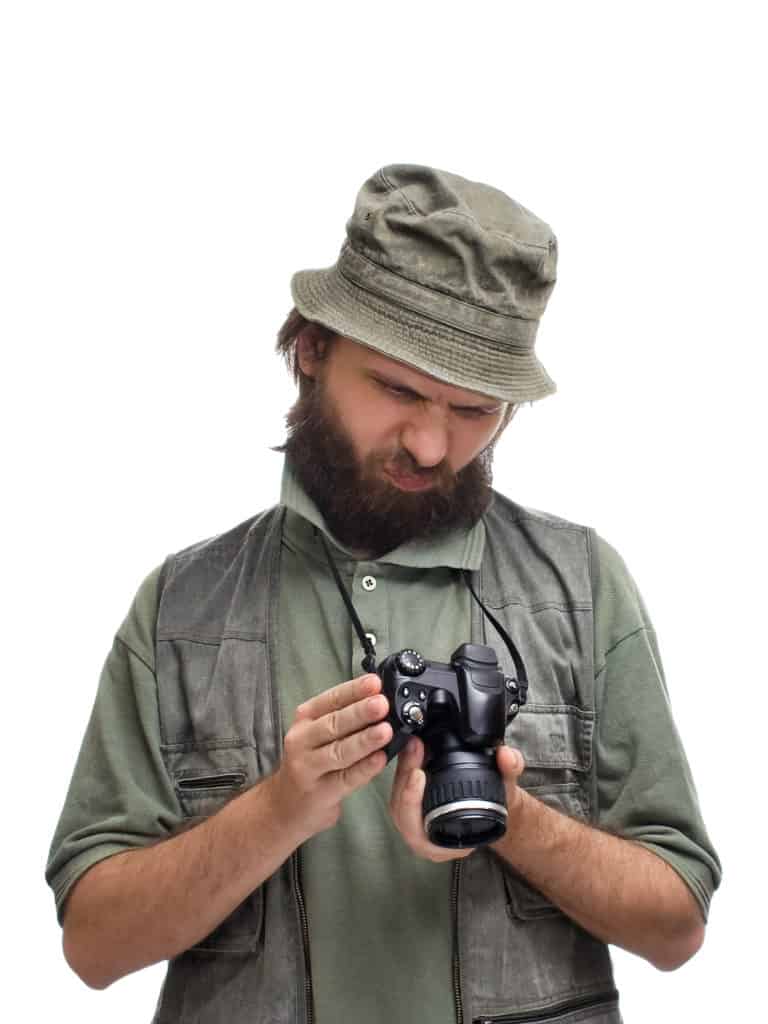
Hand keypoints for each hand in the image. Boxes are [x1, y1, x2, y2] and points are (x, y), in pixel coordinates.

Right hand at [265, 673, 391, 841]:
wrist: (284, 805)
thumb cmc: (309, 762)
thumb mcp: (317, 733)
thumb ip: (343, 718)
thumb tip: (380, 700)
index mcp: (305, 719)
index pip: (331, 699)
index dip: (354, 690)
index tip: (375, 683)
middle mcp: (302, 740)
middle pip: (333, 724)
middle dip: (360, 713)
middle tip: (382, 704)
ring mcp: (308, 767)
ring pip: (339, 751)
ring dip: (364, 740)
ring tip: (385, 731)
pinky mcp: (320, 792)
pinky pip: (346, 778)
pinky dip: (364, 768)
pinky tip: (380, 760)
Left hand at [389, 738, 525, 861]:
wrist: (497, 806)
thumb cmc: (497, 805)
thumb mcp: (508, 788)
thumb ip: (511, 771)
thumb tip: (506, 755)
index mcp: (444, 845)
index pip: (415, 828)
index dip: (411, 801)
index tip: (418, 773)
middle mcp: (425, 837)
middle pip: (400, 809)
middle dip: (404, 776)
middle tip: (414, 747)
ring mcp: (415, 822)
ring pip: (396, 798)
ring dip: (401, 770)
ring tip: (412, 744)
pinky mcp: (411, 804)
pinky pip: (399, 790)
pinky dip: (403, 769)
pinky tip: (410, 748)